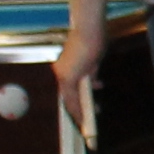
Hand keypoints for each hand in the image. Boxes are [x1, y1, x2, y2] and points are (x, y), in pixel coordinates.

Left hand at [55, 21, 103, 140]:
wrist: (89, 31)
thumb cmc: (93, 40)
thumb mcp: (93, 60)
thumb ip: (91, 72)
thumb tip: (93, 82)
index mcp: (64, 68)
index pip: (68, 90)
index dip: (75, 102)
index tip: (83, 110)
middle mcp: (60, 73)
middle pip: (68, 97)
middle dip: (78, 110)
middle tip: (84, 121)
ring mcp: (62, 76)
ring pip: (70, 100)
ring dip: (79, 112)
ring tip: (86, 122)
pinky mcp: (67, 78)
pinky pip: (73, 99)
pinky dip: (79, 109)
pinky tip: (85, 117)